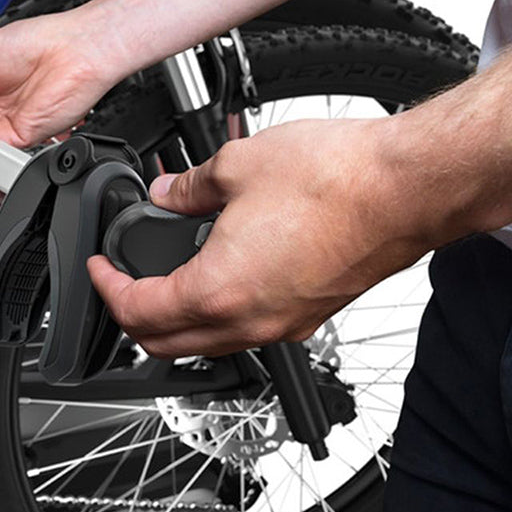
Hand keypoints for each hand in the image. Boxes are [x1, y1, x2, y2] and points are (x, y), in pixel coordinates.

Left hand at [86, 118, 436, 358]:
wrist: (409, 187)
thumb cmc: (339, 179)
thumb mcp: (237, 166)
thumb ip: (188, 187)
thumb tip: (168, 193)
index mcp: (218, 291)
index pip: (138, 313)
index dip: (107, 289)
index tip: (101, 268)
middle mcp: (250, 322)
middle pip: (166, 345)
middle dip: (133, 317)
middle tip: (123, 281)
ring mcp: (283, 325)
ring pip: (208, 345)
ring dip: (177, 320)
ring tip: (166, 276)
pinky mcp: (310, 316)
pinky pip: (248, 332)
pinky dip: (219, 315)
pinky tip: (222, 274)